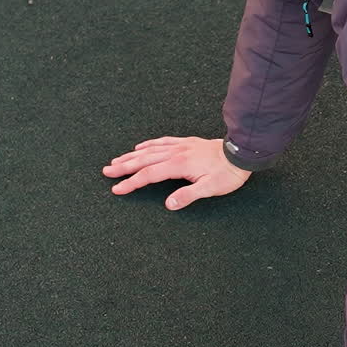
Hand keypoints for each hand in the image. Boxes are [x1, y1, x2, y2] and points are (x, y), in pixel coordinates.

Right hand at [103, 136, 250, 208]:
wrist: (240, 153)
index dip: (131, 182)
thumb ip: (188, 195)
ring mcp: (180, 146)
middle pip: (144, 160)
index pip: (149, 175)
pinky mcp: (186, 143)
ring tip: (116, 160)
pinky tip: (140, 147)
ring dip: (131, 156)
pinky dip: (149, 145)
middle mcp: (176, 153)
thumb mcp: (210, 189)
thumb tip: (168, 204)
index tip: (116, 189)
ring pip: (150, 150)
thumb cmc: (227, 173)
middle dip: (124, 166)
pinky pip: (162, 142)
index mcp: (179, 165)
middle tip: (106, 171)